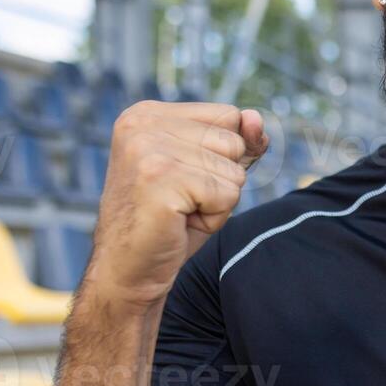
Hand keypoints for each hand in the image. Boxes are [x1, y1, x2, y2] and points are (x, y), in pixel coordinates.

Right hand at [84, 101, 267, 309]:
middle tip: (181, 201)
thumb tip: (257, 117)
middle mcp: (142, 124)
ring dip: (218, 201)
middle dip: (221, 180)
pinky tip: (180, 224)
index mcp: (147, 113)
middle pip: (233, 141)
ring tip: (179, 213)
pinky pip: (226, 195)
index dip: (225, 155)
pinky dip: (214, 218)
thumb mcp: (207, 172)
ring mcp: (148, 149)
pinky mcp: (159, 179)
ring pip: (233, 170)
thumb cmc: (169, 222)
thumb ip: (237, 141)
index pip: (228, 116)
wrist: (128, 272)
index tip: (186, 180)